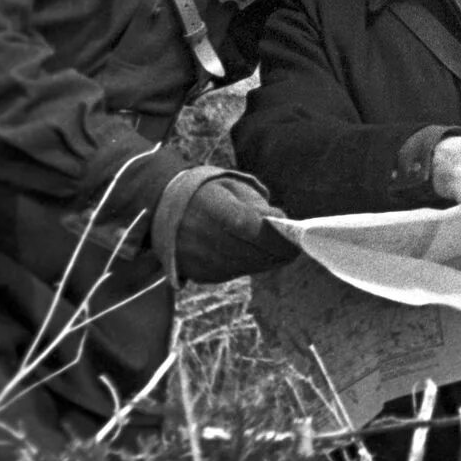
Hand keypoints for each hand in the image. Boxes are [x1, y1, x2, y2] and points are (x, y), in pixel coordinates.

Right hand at [173, 175, 298, 283]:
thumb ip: (257, 206)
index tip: (295, 239)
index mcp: (209, 207)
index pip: (247, 226)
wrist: (166, 207)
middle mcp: (199, 235)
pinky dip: (248, 266)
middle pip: (248, 252)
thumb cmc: (210, 193)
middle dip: (277, 253)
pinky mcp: (197, 272)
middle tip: (295, 249)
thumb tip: (282, 225)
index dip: (273, 237)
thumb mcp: (232, 187)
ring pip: (243, 266)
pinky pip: (231, 273)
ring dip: (266, 261)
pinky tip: (258, 256)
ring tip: (282, 252)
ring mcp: (196, 257)